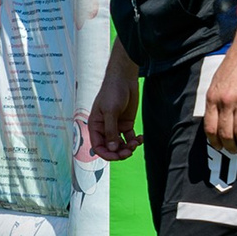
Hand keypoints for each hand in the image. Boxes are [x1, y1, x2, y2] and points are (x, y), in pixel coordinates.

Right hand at [87, 42, 142, 160]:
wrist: (124, 79)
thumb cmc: (112, 92)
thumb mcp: (110, 111)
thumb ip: (111, 131)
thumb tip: (112, 149)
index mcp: (95, 126)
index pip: (98, 147)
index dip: (107, 154)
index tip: (117, 156)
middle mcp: (104, 129)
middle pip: (110, 148)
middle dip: (120, 152)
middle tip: (130, 151)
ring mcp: (116, 127)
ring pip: (120, 145)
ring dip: (128, 148)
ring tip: (136, 143)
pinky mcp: (126, 124)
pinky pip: (129, 138)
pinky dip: (135, 141)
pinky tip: (140, 138)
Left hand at [203, 47, 236, 152]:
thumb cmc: (234, 63)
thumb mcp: (216, 80)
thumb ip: (215, 99)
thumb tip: (213, 118)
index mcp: (213, 97)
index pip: (209, 127)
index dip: (214, 141)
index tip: (218, 147)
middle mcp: (226, 100)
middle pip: (225, 132)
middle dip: (228, 145)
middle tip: (233, 150)